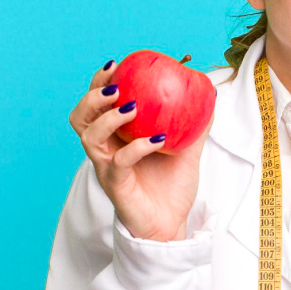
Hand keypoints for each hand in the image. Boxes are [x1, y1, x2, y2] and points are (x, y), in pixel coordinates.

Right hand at [69, 58, 214, 240]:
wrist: (171, 224)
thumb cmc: (171, 187)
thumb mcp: (188, 149)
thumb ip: (195, 123)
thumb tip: (210, 92)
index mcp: (115, 136)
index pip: (96, 104)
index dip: (98, 82)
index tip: (116, 64)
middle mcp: (105, 150)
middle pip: (81, 117)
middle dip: (93, 96)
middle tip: (115, 84)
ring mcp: (107, 167)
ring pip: (90, 137)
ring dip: (108, 118)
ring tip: (131, 107)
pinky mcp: (115, 185)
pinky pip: (120, 161)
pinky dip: (137, 146)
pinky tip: (158, 138)